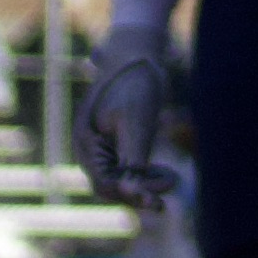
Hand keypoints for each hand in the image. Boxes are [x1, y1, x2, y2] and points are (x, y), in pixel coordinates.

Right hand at [74, 13, 179, 209]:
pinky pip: (126, 167)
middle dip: (138, 193)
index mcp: (86, 146)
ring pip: (119, 179)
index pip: (105, 185)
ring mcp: (101, 148)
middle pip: (110, 187)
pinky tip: (166, 173)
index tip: (156, 202)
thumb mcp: (136, 120)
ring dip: (143, 185)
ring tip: (171, 181)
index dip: (130, 196)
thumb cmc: (134, 85)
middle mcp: (89, 151)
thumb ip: (133, 156)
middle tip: (166, 198)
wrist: (134, 55)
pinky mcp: (115, 142)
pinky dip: (144, 173)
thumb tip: (133, 189)